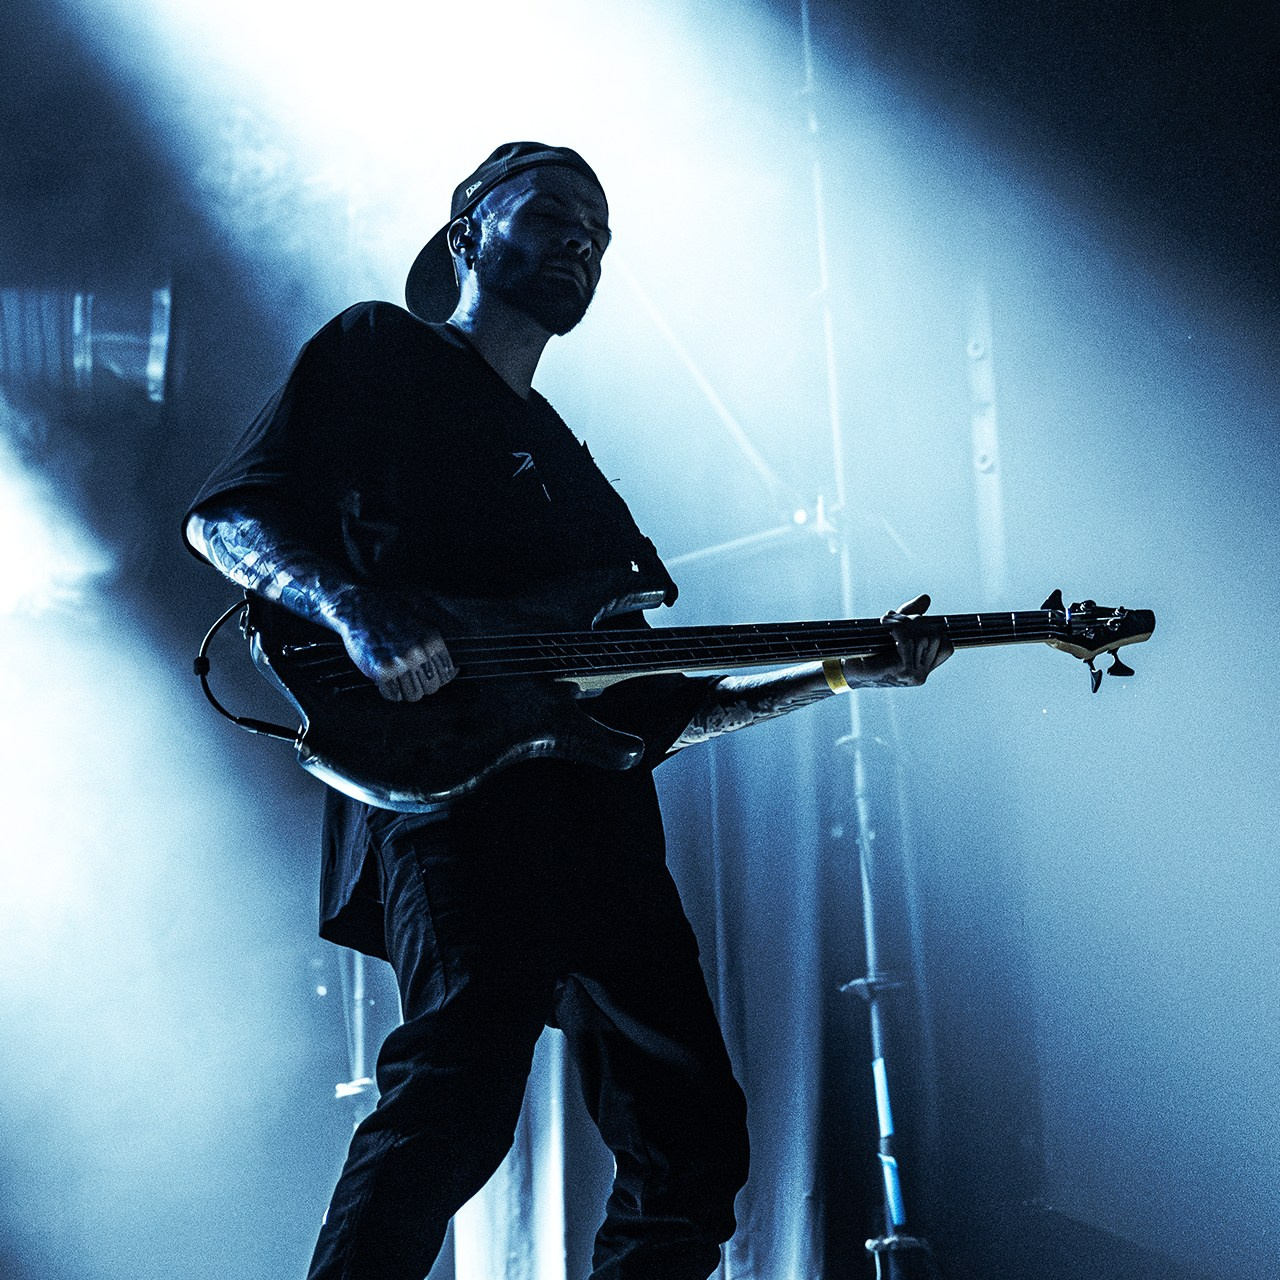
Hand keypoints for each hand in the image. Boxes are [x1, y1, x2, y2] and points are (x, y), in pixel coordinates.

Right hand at [330, 588, 456, 701]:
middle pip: (431, 687)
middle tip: (408, 676)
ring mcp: (400, 663)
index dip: (436, 677)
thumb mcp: (425, 615)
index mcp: (432, 641)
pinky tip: (386, 680)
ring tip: (396, 677)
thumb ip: (442, 640)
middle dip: (421, 685)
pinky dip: (390, 692)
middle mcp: (419, 653)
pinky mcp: (381, 671)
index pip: (446, 675)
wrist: (359, 607)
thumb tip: (456, 670)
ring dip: (405, 690)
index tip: (426, 674)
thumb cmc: (390, 611)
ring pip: (413, 694)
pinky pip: (393, 695)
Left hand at [852, 592, 952, 687]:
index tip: (905, 623)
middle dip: (916, 622)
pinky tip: (887, 627)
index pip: (946, 644)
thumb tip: (926, 598)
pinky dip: (899, 629)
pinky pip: (910, 642)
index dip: (930, 628)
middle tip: (893, 620)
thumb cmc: (867, 649)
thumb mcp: (893, 628)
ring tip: (887, 623)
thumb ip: (911, 614)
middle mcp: (923, 673)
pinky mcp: (904, 671)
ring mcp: (915, 675)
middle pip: (937, 637)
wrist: (847, 668)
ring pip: (924, 638)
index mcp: (923, 666)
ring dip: (905, 624)